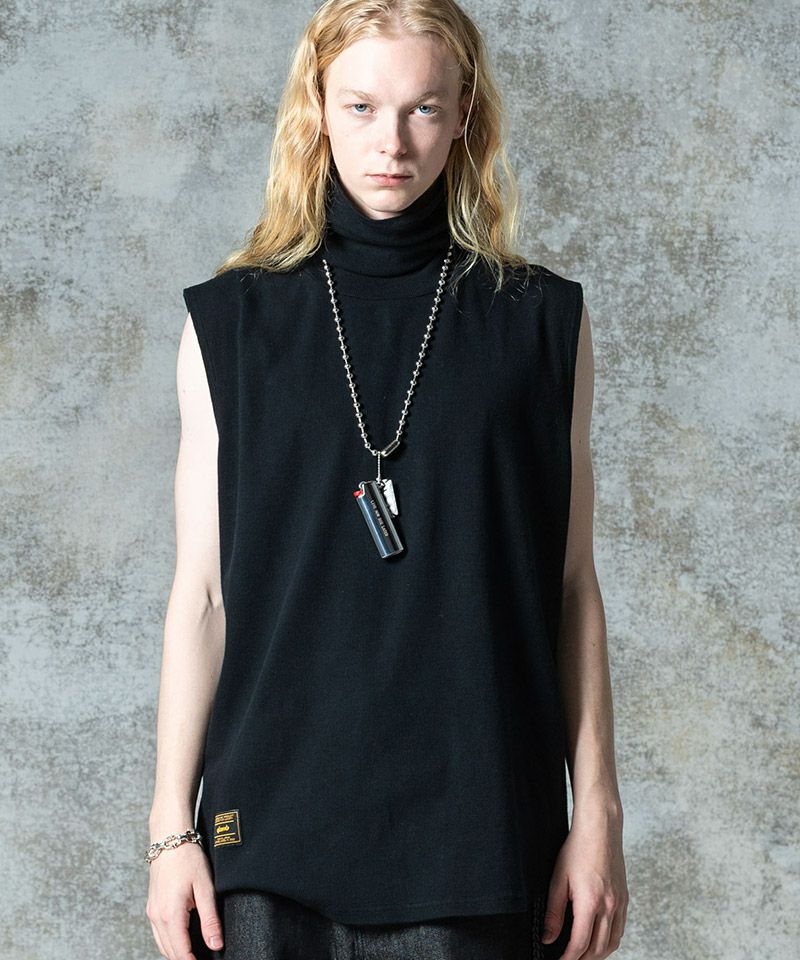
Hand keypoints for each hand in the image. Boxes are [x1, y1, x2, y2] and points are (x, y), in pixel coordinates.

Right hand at [145, 842, 222, 958]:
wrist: (169, 838)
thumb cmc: (188, 858)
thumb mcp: (205, 887)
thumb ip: (210, 918)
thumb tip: (216, 944)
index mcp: (171, 914)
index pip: (181, 952)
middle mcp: (157, 917)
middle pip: (170, 952)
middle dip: (185, 959)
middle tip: (204, 959)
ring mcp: (151, 912)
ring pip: (162, 944)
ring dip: (176, 953)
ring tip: (195, 955)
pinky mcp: (151, 906)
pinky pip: (158, 933)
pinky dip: (169, 942)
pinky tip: (182, 940)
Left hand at [541, 814, 627, 958]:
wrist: (600, 829)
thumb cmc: (577, 849)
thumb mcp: (558, 879)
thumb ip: (553, 912)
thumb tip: (549, 938)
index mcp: (590, 902)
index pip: (580, 944)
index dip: (568, 958)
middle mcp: (609, 906)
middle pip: (598, 949)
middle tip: (568, 959)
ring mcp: (620, 903)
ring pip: (612, 943)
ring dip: (598, 954)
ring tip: (583, 955)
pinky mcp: (625, 899)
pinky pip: (620, 930)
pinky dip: (610, 941)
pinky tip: (599, 940)